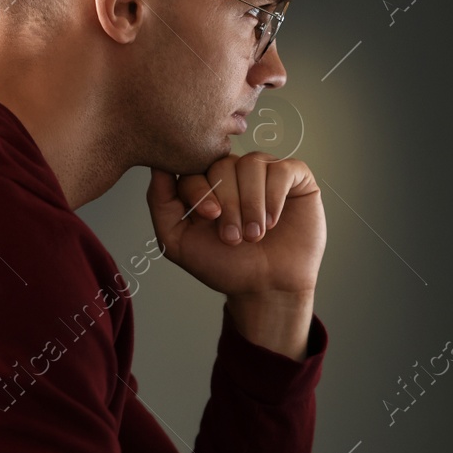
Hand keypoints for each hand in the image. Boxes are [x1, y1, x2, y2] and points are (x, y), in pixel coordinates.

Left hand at [146, 153, 325, 298]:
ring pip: (253, 164)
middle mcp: (236, 172)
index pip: (195, 165)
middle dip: (228, 203)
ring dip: (251, 204)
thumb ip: (160, 202)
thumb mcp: (177, 240)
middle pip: (224, 163)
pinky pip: (283, 170)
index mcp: (207, 182)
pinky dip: (275, 197)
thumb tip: (158, 165)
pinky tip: (273, 222)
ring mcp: (266, 172)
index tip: (209, 218)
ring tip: (254, 235)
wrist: (266, 288)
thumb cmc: (225, 266)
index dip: (200, 189)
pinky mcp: (295, 177)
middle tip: (233, 237)